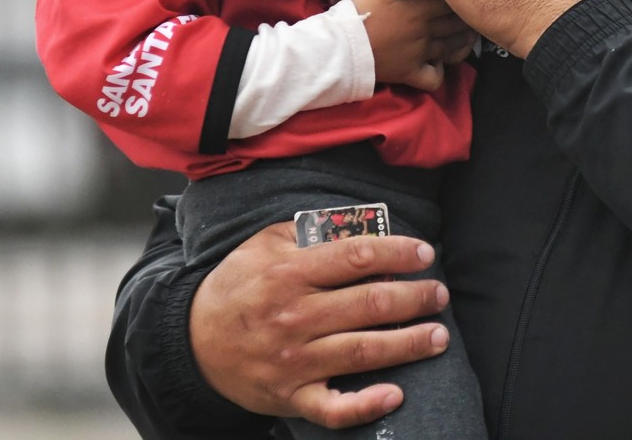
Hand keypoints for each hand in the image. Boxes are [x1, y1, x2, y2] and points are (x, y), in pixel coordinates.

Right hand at [190, 221, 451, 428]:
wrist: (192, 341)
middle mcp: (295, 316)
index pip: (357, 257)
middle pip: (370, 304)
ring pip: (363, 351)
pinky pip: (333, 408)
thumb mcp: (261, 245)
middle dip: (415, 297)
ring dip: (409, 343)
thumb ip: (307, 231)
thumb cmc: (236, 287)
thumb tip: (355, 223)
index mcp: (289, 273)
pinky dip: (365, 406)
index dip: (398, 252)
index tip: (425, 253)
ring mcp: (294, 361)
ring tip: (439, 335)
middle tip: (439, 294)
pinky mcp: (290, 397)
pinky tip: (395, 395)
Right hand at [349, 0, 474, 89]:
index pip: (448, 2)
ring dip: (462, 41)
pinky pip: (433, 79)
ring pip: (450, 49)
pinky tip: (438, 64)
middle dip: (465, 18)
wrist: (342, 47)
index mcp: (418, 12)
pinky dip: (439, 73)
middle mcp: (424, 34)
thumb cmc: (358, 14)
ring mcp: (419, 56)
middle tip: (474, 11)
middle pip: (454, 25)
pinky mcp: (410, 74)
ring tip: (468, 34)